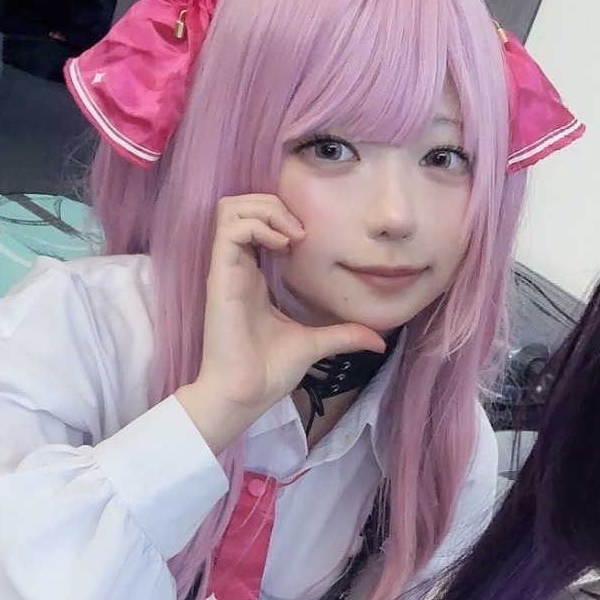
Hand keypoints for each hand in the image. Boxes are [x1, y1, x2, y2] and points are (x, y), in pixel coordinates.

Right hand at [175, 194, 385, 454]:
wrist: (244, 394)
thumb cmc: (269, 371)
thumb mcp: (315, 344)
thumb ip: (343, 334)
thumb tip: (379, 341)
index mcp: (255, 275)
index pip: (258, 222)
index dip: (282, 217)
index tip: (310, 239)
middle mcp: (238, 266)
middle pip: (242, 205)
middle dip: (275, 204)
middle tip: (304, 232)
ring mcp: (227, 269)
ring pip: (231, 208)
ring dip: (266, 210)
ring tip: (293, 235)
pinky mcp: (220, 276)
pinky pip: (230, 228)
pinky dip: (258, 225)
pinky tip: (283, 246)